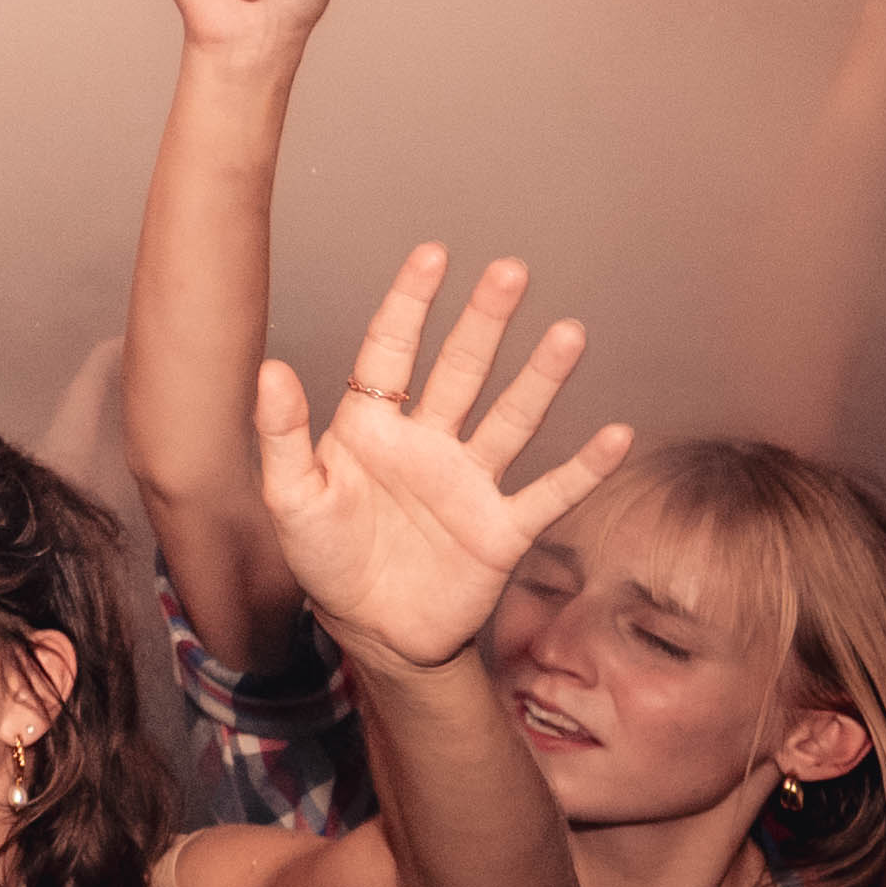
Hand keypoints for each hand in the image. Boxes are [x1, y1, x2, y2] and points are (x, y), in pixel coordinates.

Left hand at [257, 244, 631, 671]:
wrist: (373, 632)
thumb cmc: (325, 560)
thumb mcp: (290, 498)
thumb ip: (281, 435)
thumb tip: (269, 368)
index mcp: (371, 426)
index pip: (392, 349)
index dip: (411, 303)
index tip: (435, 253)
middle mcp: (428, 443)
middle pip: (461, 370)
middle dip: (484, 322)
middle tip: (511, 271)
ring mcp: (470, 483)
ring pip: (511, 419)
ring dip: (540, 379)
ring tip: (568, 333)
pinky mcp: (502, 529)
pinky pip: (550, 492)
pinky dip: (584, 467)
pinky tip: (616, 434)